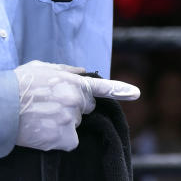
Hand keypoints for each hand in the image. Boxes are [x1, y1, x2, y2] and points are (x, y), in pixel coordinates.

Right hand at [14, 60, 139, 150]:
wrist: (1, 107)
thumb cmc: (19, 85)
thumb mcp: (43, 68)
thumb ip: (67, 70)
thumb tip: (83, 71)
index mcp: (75, 83)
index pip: (103, 87)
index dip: (121, 90)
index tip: (136, 93)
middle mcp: (77, 100)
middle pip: (85, 109)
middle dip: (73, 108)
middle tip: (50, 106)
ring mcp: (71, 120)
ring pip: (75, 125)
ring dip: (63, 124)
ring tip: (42, 118)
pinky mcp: (63, 138)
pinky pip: (70, 142)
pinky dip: (59, 140)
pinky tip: (43, 132)